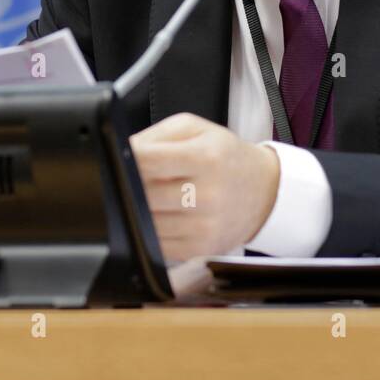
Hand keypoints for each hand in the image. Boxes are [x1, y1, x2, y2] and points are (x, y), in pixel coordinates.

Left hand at [129, 113, 280, 261]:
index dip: (125, 159)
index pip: (148, 161)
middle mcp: (207, 195)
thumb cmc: (226, 157)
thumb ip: (156, 135)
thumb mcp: (196, 129)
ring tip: (146, 195)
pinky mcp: (198, 250)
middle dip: (128, 185)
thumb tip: (123, 152)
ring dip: (136, 208)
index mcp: (206, 158)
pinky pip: (155, 242)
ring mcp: (203, 227)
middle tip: (127, 177)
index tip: (115, 157)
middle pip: (143, 194)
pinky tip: (159, 214)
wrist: (264, 192)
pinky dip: (148, 228)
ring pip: (145, 221)